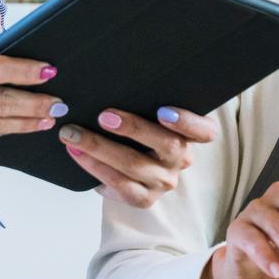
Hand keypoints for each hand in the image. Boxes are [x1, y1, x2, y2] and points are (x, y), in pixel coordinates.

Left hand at [60, 105, 217, 208]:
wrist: (133, 164)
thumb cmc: (142, 127)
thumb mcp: (151, 113)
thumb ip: (147, 101)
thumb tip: (113, 80)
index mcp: (192, 135)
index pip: (205, 130)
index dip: (188, 122)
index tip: (163, 111)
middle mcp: (182, 159)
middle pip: (166, 144)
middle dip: (132, 128)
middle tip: (104, 115)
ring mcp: (164, 181)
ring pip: (134, 166)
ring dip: (100, 147)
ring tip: (73, 134)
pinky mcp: (144, 199)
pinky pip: (119, 185)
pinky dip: (94, 167)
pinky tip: (76, 153)